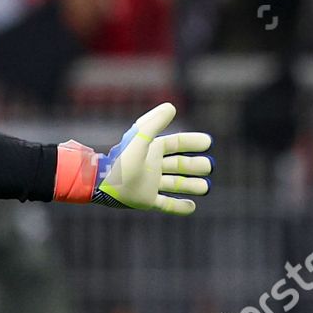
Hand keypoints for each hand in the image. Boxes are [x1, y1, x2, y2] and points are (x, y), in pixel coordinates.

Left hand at [57, 103, 213, 214]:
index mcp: (151, 150)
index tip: (208, 142)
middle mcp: (152, 166)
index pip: (176, 144)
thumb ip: (154, 123)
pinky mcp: (145, 200)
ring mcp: (149, 184)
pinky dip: (179, 206)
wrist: (102, 184)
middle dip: (195, 165)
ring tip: (206, 187)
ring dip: (192, 185)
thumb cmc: (121, 160)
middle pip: (179, 165)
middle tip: (209, 166)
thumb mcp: (139, 139)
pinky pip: (165, 204)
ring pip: (175, 184)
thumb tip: (171, 106)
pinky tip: (193, 206)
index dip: (192, 142)